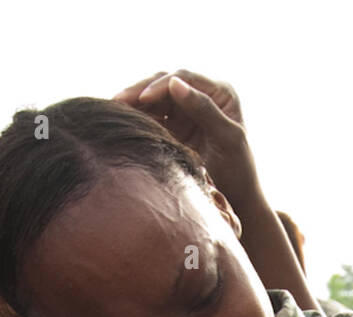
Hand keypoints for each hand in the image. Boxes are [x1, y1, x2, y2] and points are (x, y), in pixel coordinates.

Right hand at [113, 70, 260, 213]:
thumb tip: (175, 82)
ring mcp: (186, 112)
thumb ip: (204, 109)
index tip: (142, 98)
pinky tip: (121, 122)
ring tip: (112, 109)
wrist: (238, 201)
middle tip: (116, 100)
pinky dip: (137, 117)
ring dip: (133, 102)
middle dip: (140, 91)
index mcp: (220, 92)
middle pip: (165, 84)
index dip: (161, 85)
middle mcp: (202, 96)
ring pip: (154, 99)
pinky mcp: (174, 128)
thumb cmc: (239, 171)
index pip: (185, 78)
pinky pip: (151, 116)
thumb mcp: (227, 138)